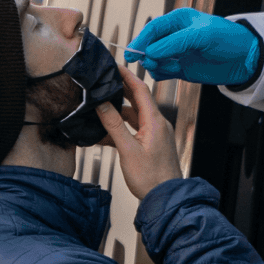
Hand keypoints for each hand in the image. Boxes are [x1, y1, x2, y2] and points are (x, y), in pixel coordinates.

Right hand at [95, 65, 181, 199]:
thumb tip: (102, 104)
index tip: (114, 66)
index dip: (127, 76)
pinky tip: (104, 134)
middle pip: (137, 101)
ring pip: (133, 116)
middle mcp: (157, 124)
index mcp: (154, 121)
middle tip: (103, 83)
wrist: (165, 197)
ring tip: (97, 109)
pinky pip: (133, 130)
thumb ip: (113, 125)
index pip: (141, 90)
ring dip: (117, 113)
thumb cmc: (151, 177)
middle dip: (120, 91)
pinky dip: (119, 129)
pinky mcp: (150, 144)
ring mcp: (154, 134)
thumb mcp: (128, 149)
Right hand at [125, 8, 262, 85]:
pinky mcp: (178, 68)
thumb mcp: (202, 36)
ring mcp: (175, 53)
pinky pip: (160, 72)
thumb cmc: (228, 40)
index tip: (132, 53)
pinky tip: (174, 72)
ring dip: (155, 65)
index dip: (140, 40)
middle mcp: (173, 36)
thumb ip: (174, 43)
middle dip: (146, 54)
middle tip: (150, 63)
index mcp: (178, 21)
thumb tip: (149, 53)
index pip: (152, 29)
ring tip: (169, 68)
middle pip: (148, 45)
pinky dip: (162, 74)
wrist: (246, 60)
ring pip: (152, 60)